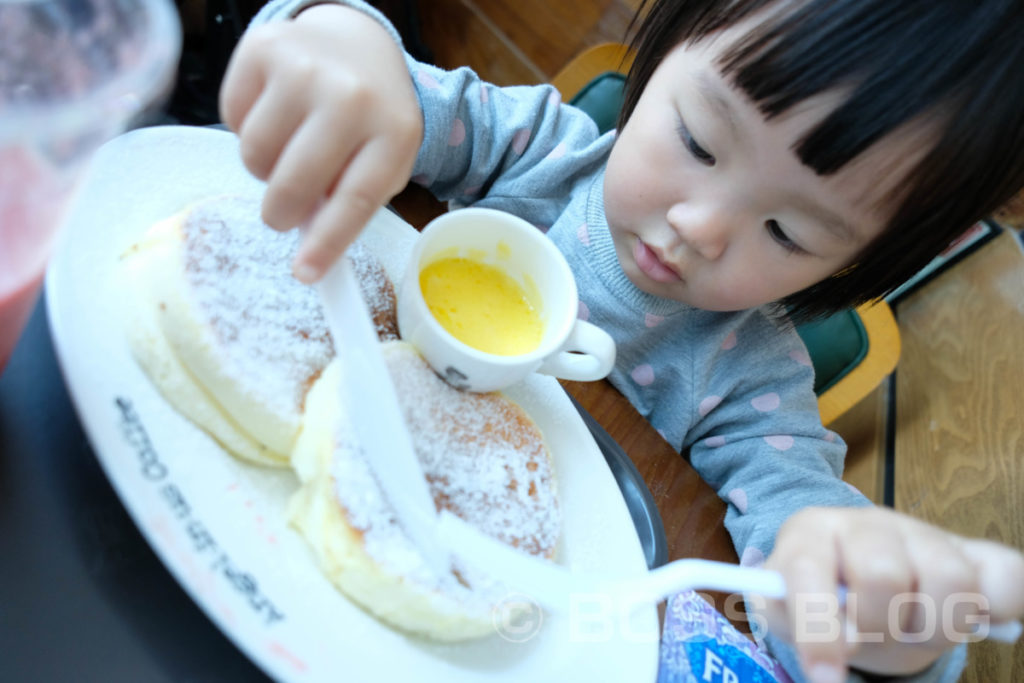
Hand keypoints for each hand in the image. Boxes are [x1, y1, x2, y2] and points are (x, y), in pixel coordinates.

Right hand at [219, 4, 422, 281]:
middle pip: (294, 185)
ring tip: (289, 148)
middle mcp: (351, 96)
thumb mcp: (380, 158)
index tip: (306, 275)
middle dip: (282, 213)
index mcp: (393, 131)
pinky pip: (232, 119)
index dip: (327, 244)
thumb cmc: (369, 116)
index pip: (355, 200)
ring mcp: (304, 68)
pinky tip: (275, 112)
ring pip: (254, 157)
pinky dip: (246, 127)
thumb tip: (308, 250)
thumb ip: (350, 201)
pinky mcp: (262, 50)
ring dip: (265, 167)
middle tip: (284, 212)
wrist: (355, 42)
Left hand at [758, 506, 1023, 682]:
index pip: (809, 571)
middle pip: (883, 573)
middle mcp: (868, 522)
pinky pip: (1005, 574)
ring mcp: (922, 532)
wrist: (856, 574)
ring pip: (951, 578)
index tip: (826, 676)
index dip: (818, 628)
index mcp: (812, 532)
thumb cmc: (819, 595)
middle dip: (879, 625)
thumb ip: (800, 623)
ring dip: (936, 625)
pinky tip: (976, 618)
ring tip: (915, 628)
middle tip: (876, 637)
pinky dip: (1000, 606)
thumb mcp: (790, 609)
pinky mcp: (970, 548)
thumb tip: (836, 652)